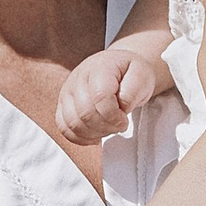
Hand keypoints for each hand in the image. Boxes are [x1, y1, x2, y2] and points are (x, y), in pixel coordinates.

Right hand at [56, 42, 171, 143]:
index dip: (113, 116)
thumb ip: (133, 90)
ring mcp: (67, 92)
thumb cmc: (131, 73)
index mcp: (99, 67)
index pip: (100, 97)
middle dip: (106, 126)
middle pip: (85, 113)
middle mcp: (78, 78)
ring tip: (109, 127)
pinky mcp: (63, 105)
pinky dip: (81, 137)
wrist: (121, 68)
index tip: (124, 121)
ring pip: (73, 124)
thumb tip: (121, 107)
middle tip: (119, 125)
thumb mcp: (142, 75)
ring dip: (94, 133)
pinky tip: (96, 134)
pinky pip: (64, 128)